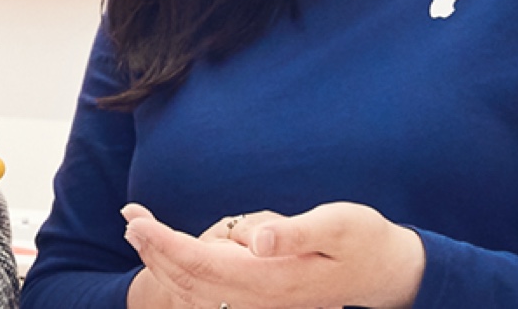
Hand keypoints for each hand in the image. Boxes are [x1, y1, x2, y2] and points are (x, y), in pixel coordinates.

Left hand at [122, 202, 424, 308]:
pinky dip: (185, 277)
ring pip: (197, 292)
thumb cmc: (364, 241)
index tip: (138, 221)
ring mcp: (261, 304)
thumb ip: (294, 232)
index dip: (165, 243)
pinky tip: (174, 256)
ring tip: (140, 231)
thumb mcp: (337, 225)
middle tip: (129, 217)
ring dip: (164, 262)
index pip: (203, 263)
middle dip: (155, 250)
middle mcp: (260, 299)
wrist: (388, 275)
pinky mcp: (264, 301)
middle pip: (191, 280)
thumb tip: (257, 238)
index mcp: (272, 278)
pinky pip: (213, 296)